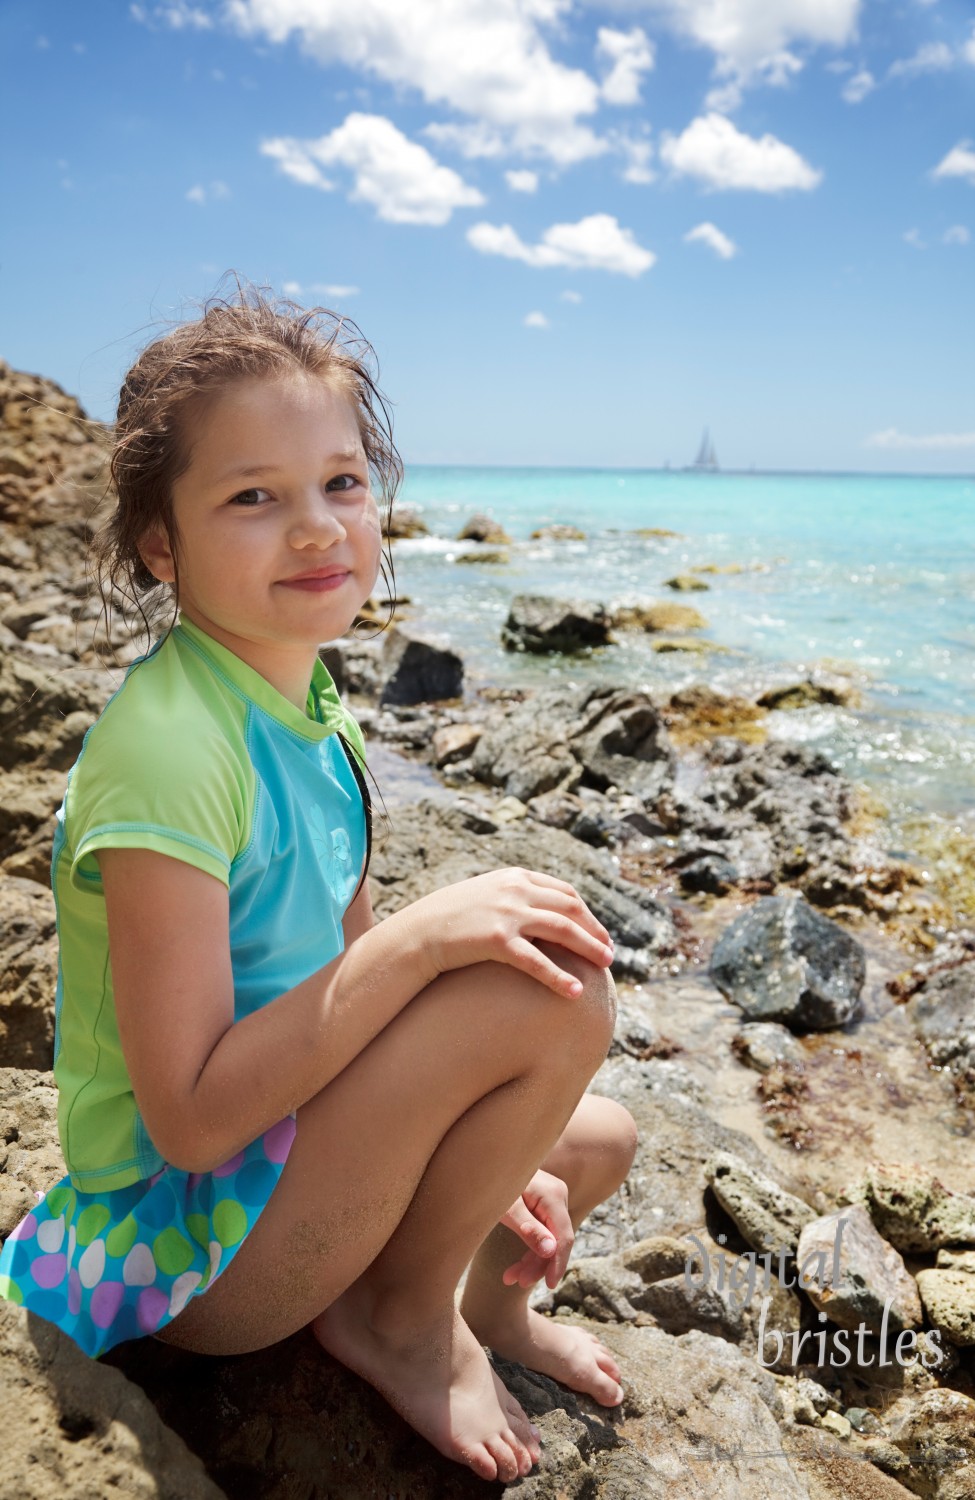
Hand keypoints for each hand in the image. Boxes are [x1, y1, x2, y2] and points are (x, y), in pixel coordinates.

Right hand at [419, 867, 614, 998]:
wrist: (417, 932)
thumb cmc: (450, 920)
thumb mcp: (485, 898)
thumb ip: (513, 899)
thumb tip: (541, 914)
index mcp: (515, 877)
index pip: (564, 892)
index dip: (587, 914)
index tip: (599, 933)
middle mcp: (515, 889)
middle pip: (570, 908)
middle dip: (594, 931)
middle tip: (609, 954)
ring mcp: (507, 913)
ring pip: (562, 929)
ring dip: (589, 948)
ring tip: (605, 967)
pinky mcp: (497, 939)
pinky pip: (537, 960)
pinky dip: (560, 976)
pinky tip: (575, 992)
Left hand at [500, 1170, 573, 1289]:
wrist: (482, 1161)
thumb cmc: (491, 1181)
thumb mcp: (507, 1208)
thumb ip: (529, 1229)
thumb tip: (551, 1251)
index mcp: (554, 1196)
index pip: (563, 1236)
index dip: (557, 1263)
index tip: (550, 1286)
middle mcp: (558, 1197)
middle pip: (555, 1240)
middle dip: (536, 1264)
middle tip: (513, 1281)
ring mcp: (551, 1201)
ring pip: (548, 1239)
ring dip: (530, 1261)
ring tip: (509, 1277)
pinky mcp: (542, 1205)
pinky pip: (542, 1232)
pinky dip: (529, 1249)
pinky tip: (516, 1267)